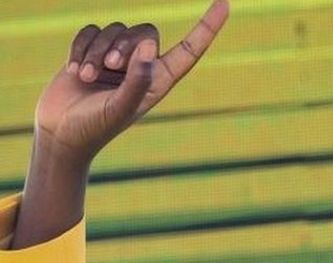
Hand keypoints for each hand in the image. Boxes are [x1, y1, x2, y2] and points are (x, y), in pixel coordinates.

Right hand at [10, 0, 229, 249]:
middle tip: (110, 69)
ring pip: (115, 29)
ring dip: (98, 51)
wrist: (61, 134)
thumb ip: (138, 79)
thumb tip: (148, 48)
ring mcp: (117, 59)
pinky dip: (81, 47)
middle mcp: (142, 67)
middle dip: (124, 46)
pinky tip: (74, 70)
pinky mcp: (91, 52)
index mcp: (160, 81)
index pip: (190, 49)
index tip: (224, 3)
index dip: (208, 27)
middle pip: (145, 32)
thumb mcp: (120, 107)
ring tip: (87, 77)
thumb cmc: (95, 127)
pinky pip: (91, 30)